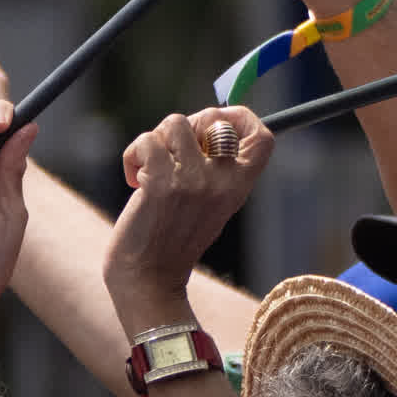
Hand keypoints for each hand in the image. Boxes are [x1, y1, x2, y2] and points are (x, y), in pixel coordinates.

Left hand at [102, 109, 272, 325]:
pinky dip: (133, 155)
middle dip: (186, 127)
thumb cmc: (173, 238)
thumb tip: (205, 121)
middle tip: (170, 154)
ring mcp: (193, 181)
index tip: (215, 122)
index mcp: (240, 187)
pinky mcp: (161, 183)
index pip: (264, 137)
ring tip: (149, 170)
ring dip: (155, 141)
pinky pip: (146, 141)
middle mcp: (222, 181)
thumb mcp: (210, 203)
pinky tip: (134, 180)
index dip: (240, 116)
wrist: (149, 280)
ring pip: (175, 122)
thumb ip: (214, 167)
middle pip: (212, 118)